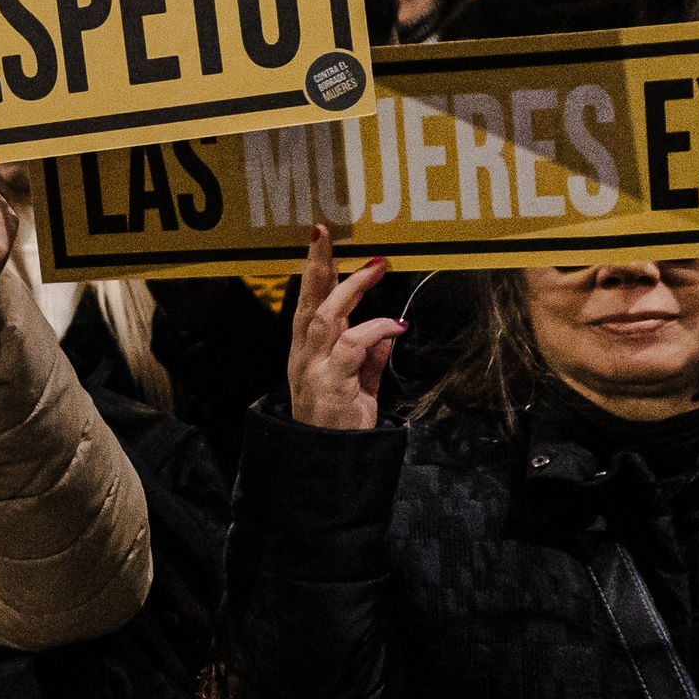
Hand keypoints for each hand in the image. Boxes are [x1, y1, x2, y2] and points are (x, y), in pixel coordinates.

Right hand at [286, 224, 403, 431]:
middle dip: (319, 264)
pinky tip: (395, 325)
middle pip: (309, 301)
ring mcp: (313, 369)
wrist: (329, 465)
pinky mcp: (330, 383)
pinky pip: (353, 345)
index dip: (313, 272)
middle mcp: (303, 356)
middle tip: (328, 233)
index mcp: (305, 353)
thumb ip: (371, 360)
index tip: (320, 241)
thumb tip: (390, 332)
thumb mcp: (359, 387)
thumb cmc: (340, 427)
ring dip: (351, 288)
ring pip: (326, 316)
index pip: (306, 303)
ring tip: (374, 267)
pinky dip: (375, 330)